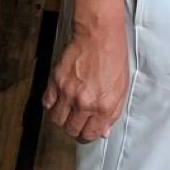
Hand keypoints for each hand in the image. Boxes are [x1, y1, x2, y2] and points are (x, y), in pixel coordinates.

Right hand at [42, 22, 127, 142]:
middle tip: (79, 120)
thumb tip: (104, 130)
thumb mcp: (122, 86)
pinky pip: (47, 104)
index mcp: (103, 105)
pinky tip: (60, 98)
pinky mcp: (56, 82)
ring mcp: (68, 93)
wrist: (99, 34)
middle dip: (76, 128)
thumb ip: (113, 111)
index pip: (91, 134)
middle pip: (72, 130)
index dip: (89, 135)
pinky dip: (52, 104)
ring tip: (70, 109)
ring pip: (57, 120)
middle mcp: (84, 102)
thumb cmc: (114, 56)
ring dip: (63, 118)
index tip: (89, 131)